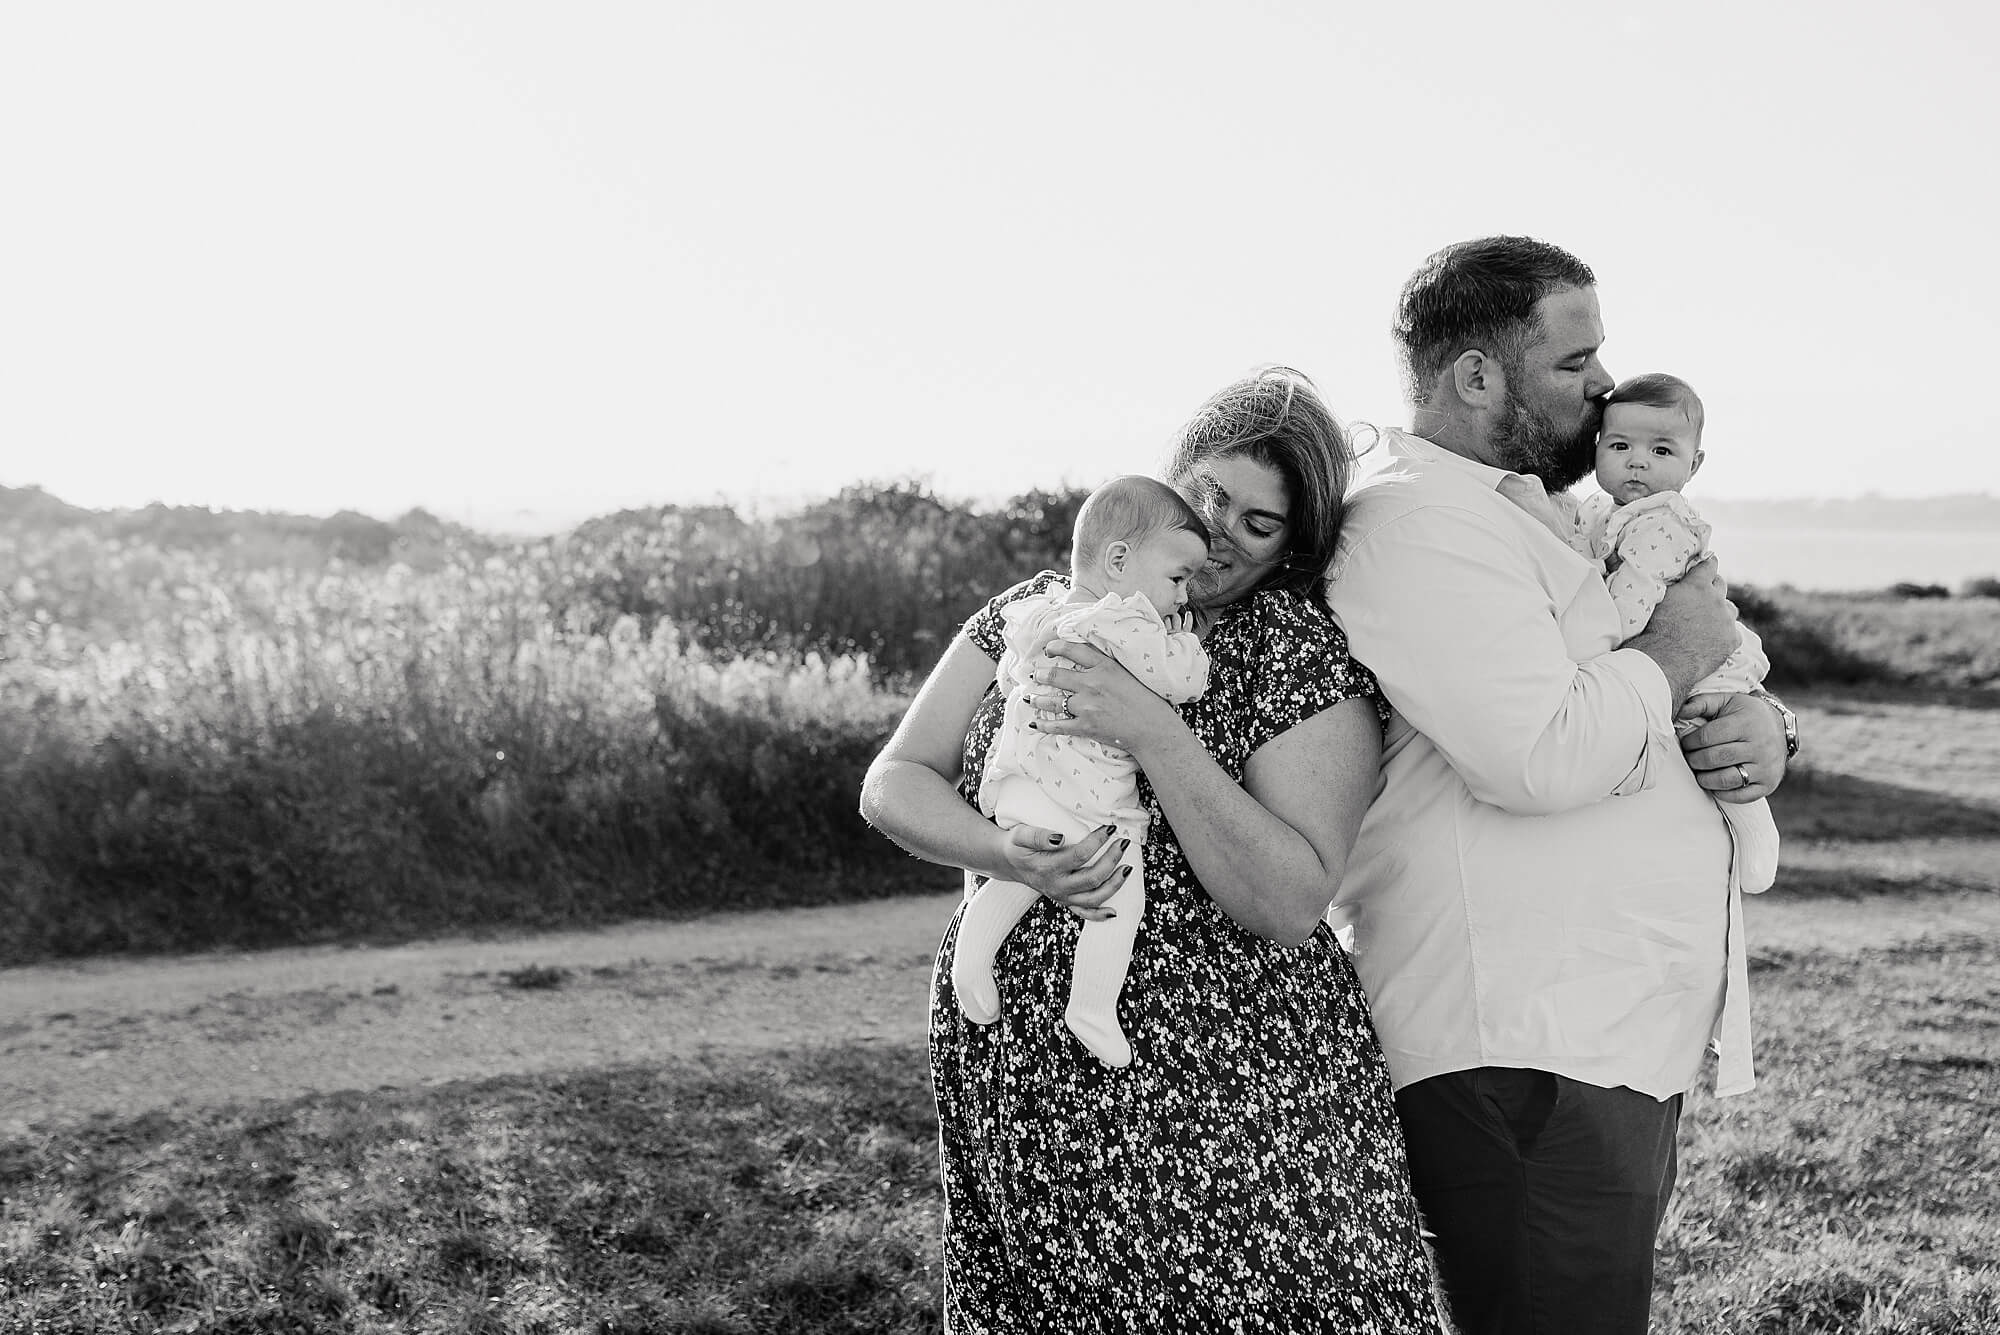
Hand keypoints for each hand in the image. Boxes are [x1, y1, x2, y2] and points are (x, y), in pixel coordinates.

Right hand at [997, 821, 1127, 920]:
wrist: (1008, 862)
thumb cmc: (1017, 846)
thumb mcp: (1021, 835)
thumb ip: (1038, 836)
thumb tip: (1060, 837)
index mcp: (1047, 868)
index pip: (1080, 855)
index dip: (1097, 841)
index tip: (1109, 828)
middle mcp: (1056, 886)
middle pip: (1092, 877)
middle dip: (1112, 860)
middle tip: (1123, 842)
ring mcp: (1061, 896)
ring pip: (1093, 898)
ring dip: (1114, 885)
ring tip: (1127, 869)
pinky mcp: (1064, 900)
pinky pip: (1083, 913)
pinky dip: (1099, 915)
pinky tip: (1113, 912)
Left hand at [1025, 640, 1179, 756]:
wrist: (1152, 727)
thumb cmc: (1145, 699)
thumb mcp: (1126, 672)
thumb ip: (1105, 663)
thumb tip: (1085, 656)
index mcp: (1104, 666)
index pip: (1072, 650)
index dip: (1055, 647)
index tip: (1048, 649)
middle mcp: (1092, 683)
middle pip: (1055, 675)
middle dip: (1040, 675)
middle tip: (1034, 674)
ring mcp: (1087, 706)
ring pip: (1052, 701)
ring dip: (1037, 699)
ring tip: (1029, 697)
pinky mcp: (1085, 726)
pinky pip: (1058, 726)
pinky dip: (1044, 726)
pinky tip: (1035, 724)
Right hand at [1628, 557, 1738, 704]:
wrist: (1665, 659)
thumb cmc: (1654, 629)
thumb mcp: (1659, 599)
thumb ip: (1674, 587)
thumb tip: (1677, 578)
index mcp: (1697, 586)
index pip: (1709, 565)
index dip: (1708, 564)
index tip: (1709, 562)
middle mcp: (1715, 599)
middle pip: (1721, 585)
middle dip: (1713, 587)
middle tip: (1704, 594)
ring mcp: (1726, 620)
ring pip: (1730, 609)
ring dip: (1722, 610)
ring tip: (1710, 619)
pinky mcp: (1731, 640)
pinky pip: (1733, 632)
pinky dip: (1725, 634)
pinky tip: (1714, 639)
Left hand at [1679, 691, 1789, 802]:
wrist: (1780, 728)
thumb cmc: (1745, 715)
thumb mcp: (1726, 701)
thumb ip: (1701, 703)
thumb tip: (1680, 711)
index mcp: (1746, 724)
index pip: (1709, 737)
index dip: (1690, 742)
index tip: (1686, 743)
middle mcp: (1759, 746)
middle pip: (1715, 758)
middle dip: (1694, 760)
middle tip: (1690, 758)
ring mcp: (1765, 768)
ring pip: (1726, 779)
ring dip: (1705, 778)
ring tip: (1699, 771)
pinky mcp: (1768, 784)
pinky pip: (1740, 796)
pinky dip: (1722, 793)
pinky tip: (1714, 783)